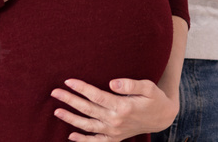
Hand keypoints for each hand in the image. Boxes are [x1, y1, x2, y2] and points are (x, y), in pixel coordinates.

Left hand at [51, 78, 178, 140]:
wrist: (163, 117)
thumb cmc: (154, 98)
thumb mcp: (148, 87)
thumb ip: (130, 84)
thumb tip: (112, 83)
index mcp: (122, 106)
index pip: (96, 96)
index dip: (81, 88)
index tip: (68, 81)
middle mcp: (115, 121)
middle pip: (87, 109)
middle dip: (70, 100)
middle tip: (54, 92)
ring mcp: (114, 131)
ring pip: (87, 126)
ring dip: (71, 119)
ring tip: (57, 111)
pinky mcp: (114, 138)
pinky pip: (95, 141)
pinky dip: (82, 140)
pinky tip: (71, 136)